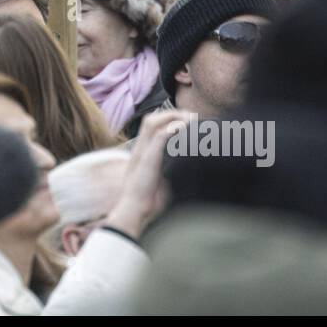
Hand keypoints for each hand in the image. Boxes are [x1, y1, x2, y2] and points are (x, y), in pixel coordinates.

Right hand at [104, 108, 195, 239]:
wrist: (134, 213)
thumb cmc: (148, 203)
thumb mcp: (161, 182)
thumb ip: (170, 171)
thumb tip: (190, 169)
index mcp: (141, 153)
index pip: (151, 126)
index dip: (169, 119)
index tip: (188, 122)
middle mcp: (140, 149)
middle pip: (151, 119)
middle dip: (173, 114)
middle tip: (192, 118)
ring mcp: (142, 153)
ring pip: (153, 122)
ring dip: (173, 117)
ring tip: (190, 120)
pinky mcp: (147, 159)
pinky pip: (159, 136)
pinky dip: (173, 129)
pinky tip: (185, 128)